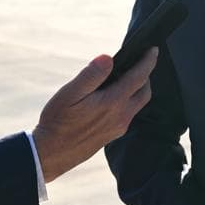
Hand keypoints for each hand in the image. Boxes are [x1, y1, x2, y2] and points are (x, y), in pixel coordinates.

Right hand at [31, 48, 155, 181]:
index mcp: (113, 102)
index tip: (153, 49)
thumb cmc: (58, 121)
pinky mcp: (113, 135)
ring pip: (138, 104)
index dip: (148, 61)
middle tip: (142, 61)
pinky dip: (130, 100)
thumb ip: (91, 75)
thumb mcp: (70, 93)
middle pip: (144, 92)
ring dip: (139, 89)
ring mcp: (118, 127)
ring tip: (129, 76)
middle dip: (146, 75)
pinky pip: (130, 114)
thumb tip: (108, 58)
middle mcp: (121, 116)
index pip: (139, 77)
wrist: (51, 154)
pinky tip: (116, 96)